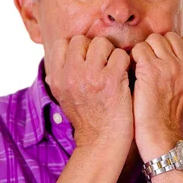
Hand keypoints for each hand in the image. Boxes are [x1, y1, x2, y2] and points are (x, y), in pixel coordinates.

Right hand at [45, 35, 133, 152]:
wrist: (101, 142)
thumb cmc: (87, 118)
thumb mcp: (64, 95)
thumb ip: (62, 73)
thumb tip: (65, 51)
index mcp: (57, 77)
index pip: (63, 43)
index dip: (77, 49)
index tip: (86, 61)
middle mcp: (71, 74)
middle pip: (82, 40)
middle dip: (95, 49)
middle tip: (102, 66)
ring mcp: (91, 76)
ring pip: (103, 43)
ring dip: (111, 54)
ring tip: (113, 71)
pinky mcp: (112, 80)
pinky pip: (121, 55)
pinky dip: (125, 63)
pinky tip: (123, 77)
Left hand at [130, 32, 182, 159]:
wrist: (160, 137)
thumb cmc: (167, 114)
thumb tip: (169, 48)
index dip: (169, 48)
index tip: (161, 62)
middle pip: (167, 37)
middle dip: (156, 48)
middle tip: (149, 66)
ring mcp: (171, 67)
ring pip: (152, 40)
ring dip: (144, 52)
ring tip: (141, 71)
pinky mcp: (152, 70)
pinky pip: (139, 49)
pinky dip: (133, 59)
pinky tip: (134, 74)